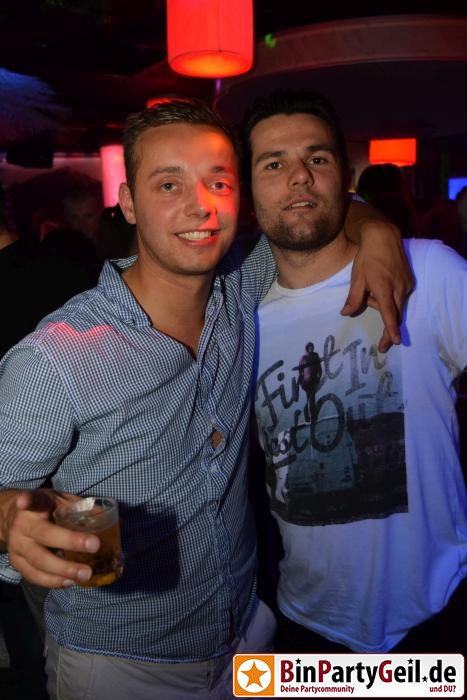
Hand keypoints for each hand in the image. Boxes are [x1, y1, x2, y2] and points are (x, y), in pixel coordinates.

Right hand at [3, 489, 99, 587]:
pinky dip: (52, 581)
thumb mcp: (63, 501)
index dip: (28, 500)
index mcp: (36, 505)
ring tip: (86, 574)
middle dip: (70, 542)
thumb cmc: (47, 509)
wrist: (15, 521)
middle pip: (44, 535)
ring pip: (38, 561)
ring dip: (63, 570)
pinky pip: (34, 576)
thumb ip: (85, 509)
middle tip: (95, 546)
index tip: (24, 502)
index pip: (33, 500)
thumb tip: (119, 522)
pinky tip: (70, 582)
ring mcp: (17, 546)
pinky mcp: (17, 563)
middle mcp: (23, 525)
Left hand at [341, 219, 413, 351]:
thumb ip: (353, 298)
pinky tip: (382, 283)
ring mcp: (407, 285)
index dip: (391, 330)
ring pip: (398, 306)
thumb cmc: (367, 257)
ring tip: (372, 289)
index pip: (389, 313)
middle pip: (397, 315)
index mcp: (384, 288)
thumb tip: (346, 313)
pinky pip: (401, 297)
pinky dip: (391, 297)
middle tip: (382, 345)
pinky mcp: (410, 282)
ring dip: (385, 306)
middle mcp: (399, 288)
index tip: (395, 342)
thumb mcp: (357, 277)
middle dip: (389, 328)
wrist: (384, 237)